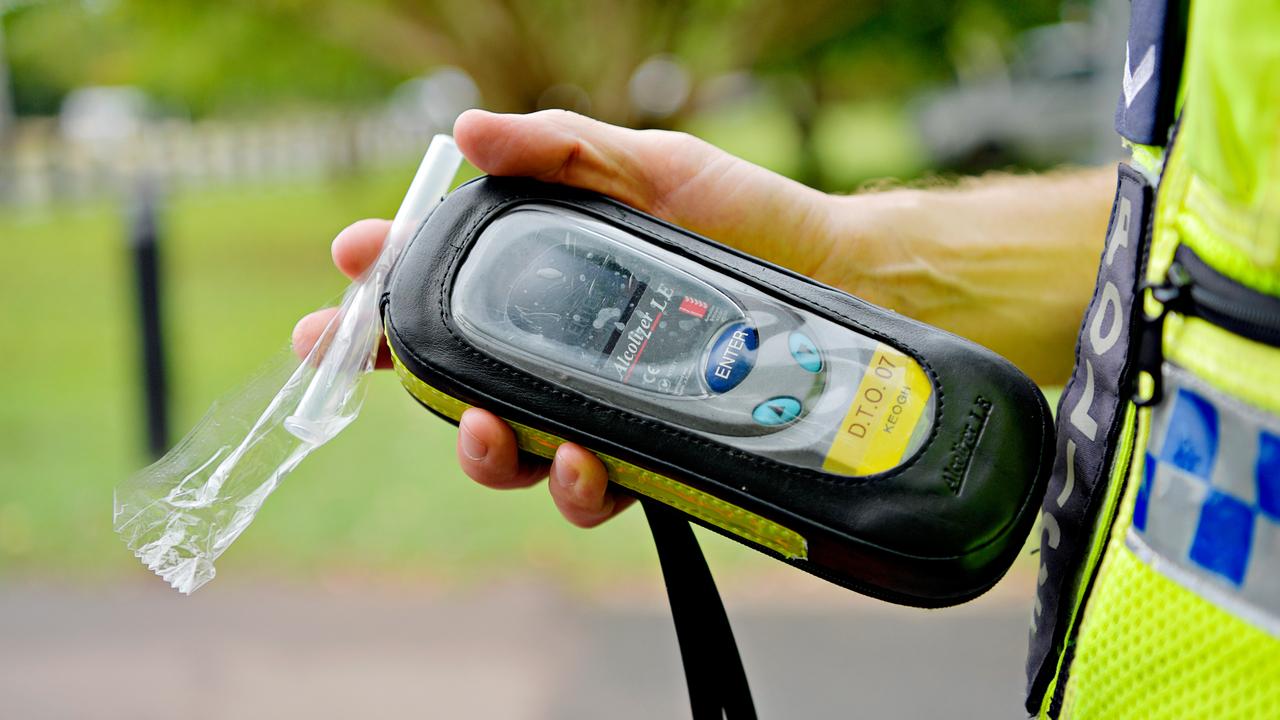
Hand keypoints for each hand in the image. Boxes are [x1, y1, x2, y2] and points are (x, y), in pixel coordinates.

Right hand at [293, 108, 845, 526]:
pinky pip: (590, 490)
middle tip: (386, 372)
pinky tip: (581, 464)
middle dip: (407, 385)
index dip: (378, 301)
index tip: (339, 292)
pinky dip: (571, 487)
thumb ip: (561, 149)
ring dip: (482, 452)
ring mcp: (598, 408)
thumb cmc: (741, 218)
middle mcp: (558, 350)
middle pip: (455, 383)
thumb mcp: (650, 166)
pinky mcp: (645, 456)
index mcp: (545, 280)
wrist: (835, 281)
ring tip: (490, 431)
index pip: (439, 294)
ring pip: (511, 452)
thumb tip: (465, 132)